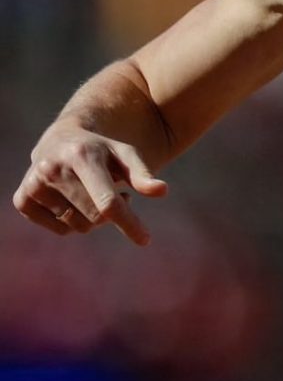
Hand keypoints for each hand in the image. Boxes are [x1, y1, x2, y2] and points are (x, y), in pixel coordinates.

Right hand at [14, 121, 167, 245]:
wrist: (61, 140)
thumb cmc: (102, 150)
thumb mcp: (125, 155)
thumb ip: (142, 174)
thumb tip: (162, 191)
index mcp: (82, 156)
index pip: (106, 201)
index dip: (128, 222)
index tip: (146, 240)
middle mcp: (53, 169)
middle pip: (94, 216)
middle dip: (112, 214)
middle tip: (119, 195)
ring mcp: (34, 185)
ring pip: (77, 226)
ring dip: (94, 217)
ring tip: (96, 194)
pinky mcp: (23, 200)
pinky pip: (59, 230)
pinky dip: (73, 222)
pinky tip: (75, 201)